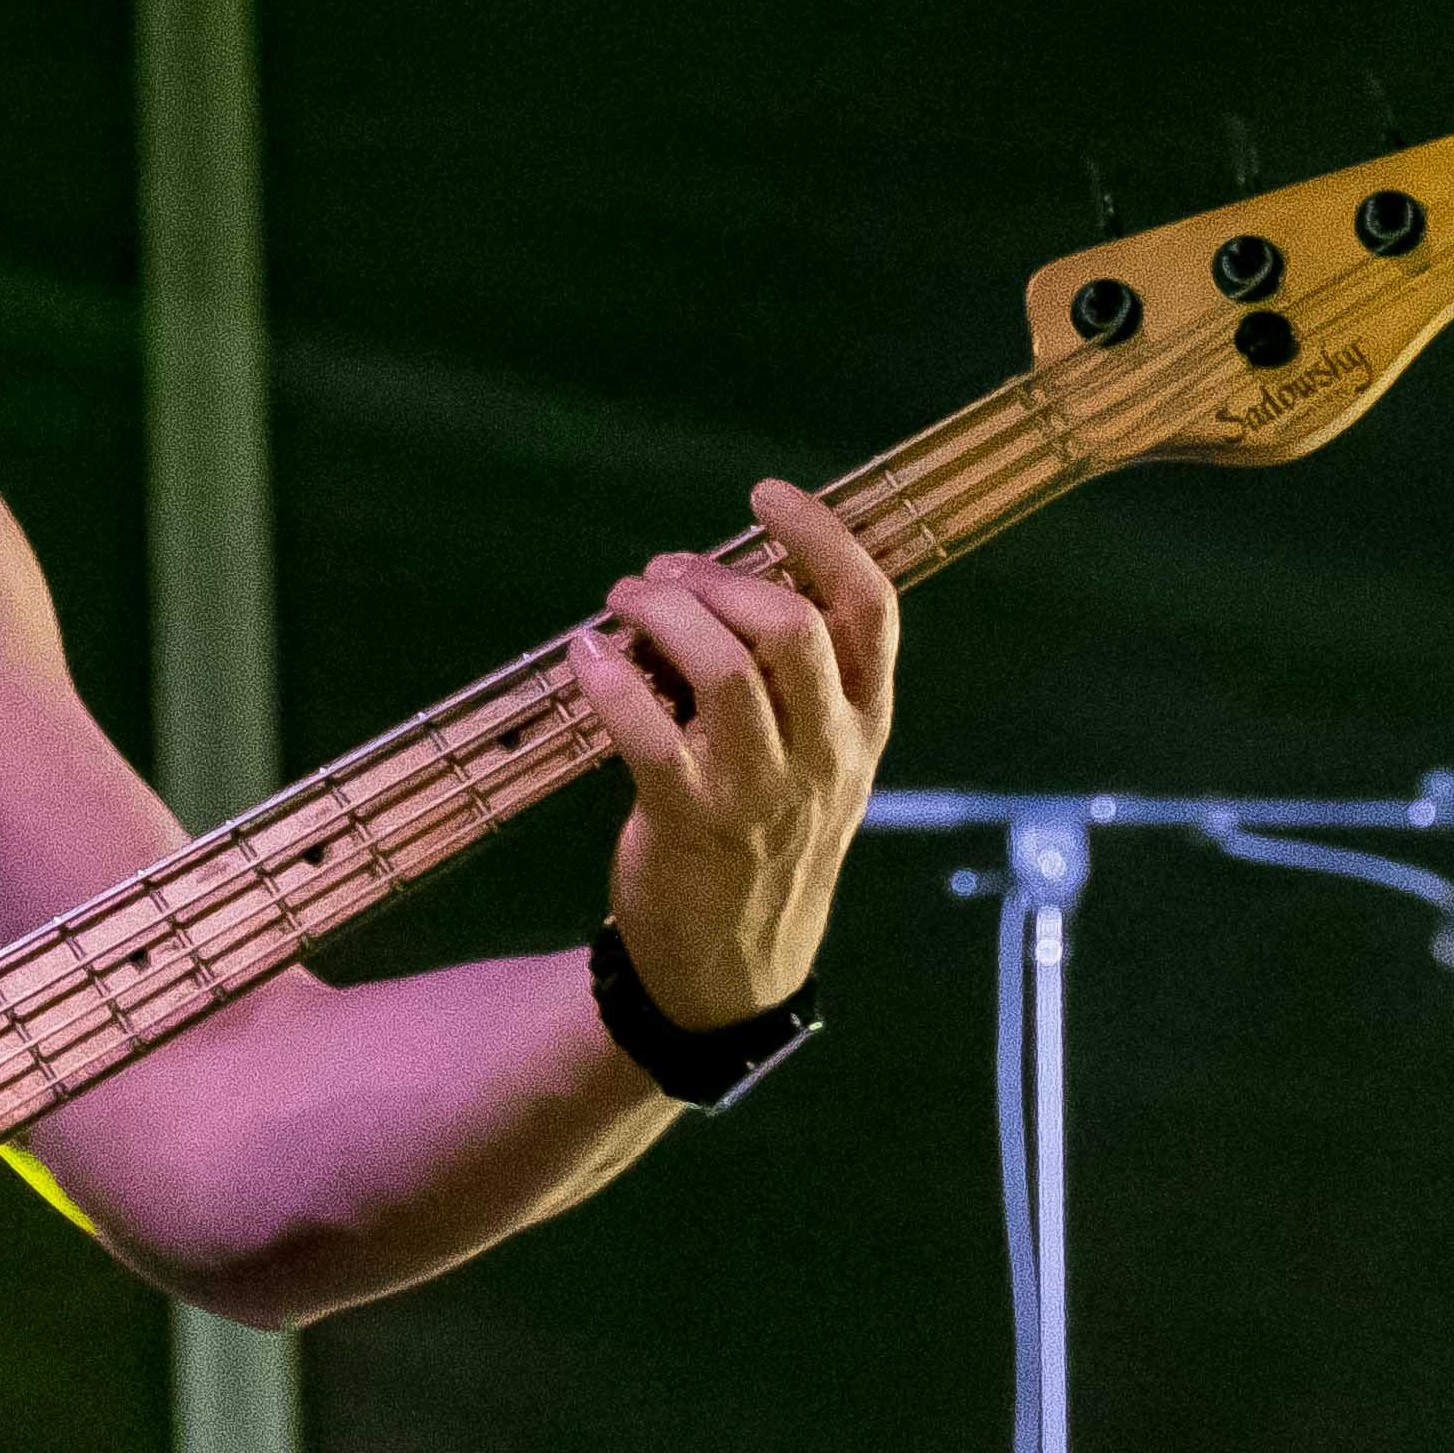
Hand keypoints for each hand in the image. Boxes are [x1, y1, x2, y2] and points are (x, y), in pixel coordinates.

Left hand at [566, 481, 899, 1031]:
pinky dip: (607, 679)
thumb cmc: (767, 834)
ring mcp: (760, 787)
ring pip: (723, 667)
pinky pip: (645, 730)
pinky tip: (583, 654)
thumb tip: (713, 577)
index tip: (766, 493)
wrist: (735, 959)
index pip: (870, 608)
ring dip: (662, 614)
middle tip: (666, 574)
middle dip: (719, 579)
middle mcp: (825, 749)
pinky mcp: (690, 818)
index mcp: (865, 720)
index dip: (822, 536)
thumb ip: (794, 675)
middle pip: (791, 627)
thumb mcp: (815, 755)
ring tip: (624, 602)